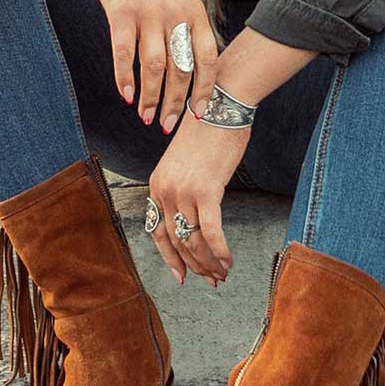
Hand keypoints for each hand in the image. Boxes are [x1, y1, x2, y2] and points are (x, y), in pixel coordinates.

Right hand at [72, 0, 219, 125]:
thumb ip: (188, 26)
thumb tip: (194, 68)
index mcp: (194, 11)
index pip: (207, 58)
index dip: (205, 90)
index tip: (200, 115)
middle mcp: (175, 12)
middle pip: (181, 68)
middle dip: (175, 103)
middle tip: (167, 126)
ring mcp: (148, 12)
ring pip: (154, 66)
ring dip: (150, 97)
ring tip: (146, 117)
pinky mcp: (121, 12)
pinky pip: (124, 53)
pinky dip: (125, 78)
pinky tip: (126, 95)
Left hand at [147, 106, 251, 287]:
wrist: (218, 106)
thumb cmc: (206, 134)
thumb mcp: (183, 165)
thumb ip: (183, 191)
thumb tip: (196, 219)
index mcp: (156, 186)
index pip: (157, 232)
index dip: (170, 258)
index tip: (182, 275)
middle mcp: (165, 191)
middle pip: (177, 240)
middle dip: (195, 265)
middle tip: (212, 279)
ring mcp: (183, 191)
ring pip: (194, 240)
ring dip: (209, 262)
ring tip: (222, 274)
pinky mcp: (206, 190)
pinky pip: (211, 230)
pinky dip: (220, 250)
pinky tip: (228, 261)